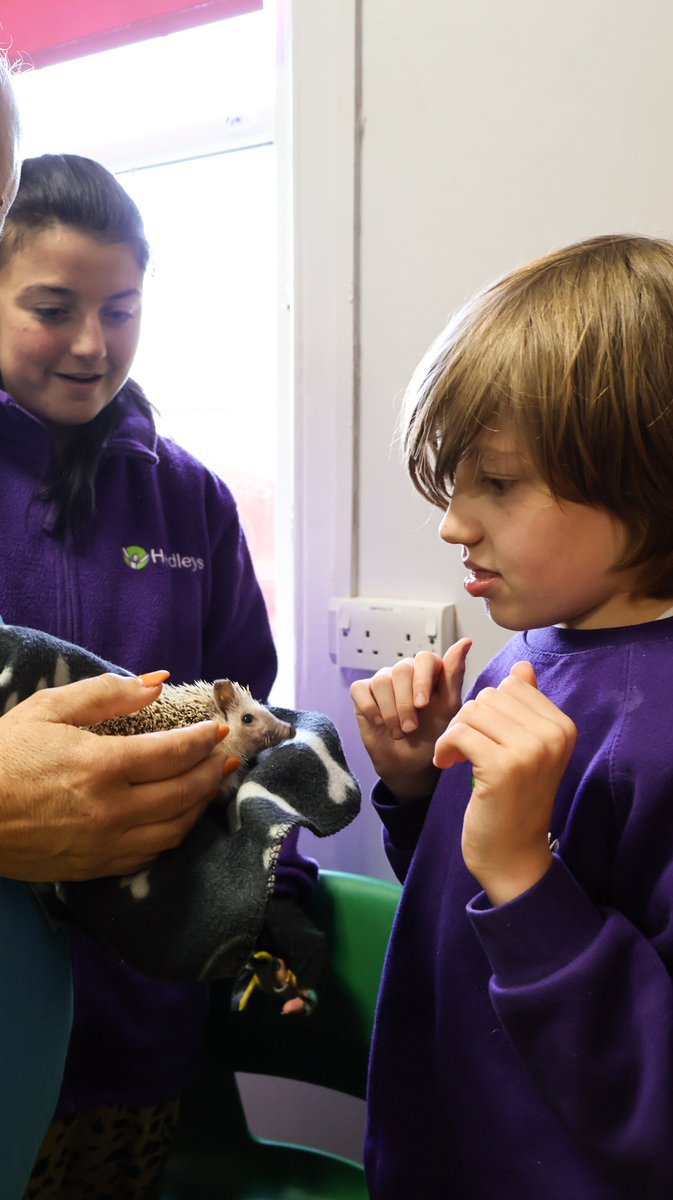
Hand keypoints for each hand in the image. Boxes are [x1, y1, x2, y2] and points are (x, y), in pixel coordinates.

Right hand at [0, 672, 230, 881]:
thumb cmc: (2, 754)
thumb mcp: (49, 709)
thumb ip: (107, 694)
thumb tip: (157, 682)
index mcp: (101, 765)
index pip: (175, 752)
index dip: (204, 739)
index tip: (218, 728)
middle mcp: (111, 809)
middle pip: (185, 792)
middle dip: (213, 770)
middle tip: (226, 754)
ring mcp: (105, 844)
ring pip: (175, 828)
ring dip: (201, 804)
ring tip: (211, 783)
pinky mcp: (94, 867)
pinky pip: (150, 854)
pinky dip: (173, 834)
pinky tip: (177, 816)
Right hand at [350, 639, 471, 799]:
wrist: (410, 764)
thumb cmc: (433, 735)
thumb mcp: (448, 709)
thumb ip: (454, 676)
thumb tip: (465, 642)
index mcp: (429, 672)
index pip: (424, 658)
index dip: (421, 680)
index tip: (423, 705)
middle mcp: (405, 672)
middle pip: (401, 670)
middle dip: (405, 704)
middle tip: (411, 728)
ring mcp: (383, 680)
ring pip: (381, 681)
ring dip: (390, 712)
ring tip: (399, 732)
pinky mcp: (363, 692)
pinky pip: (361, 689)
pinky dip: (370, 709)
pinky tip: (379, 723)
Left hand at [434, 661, 576, 904]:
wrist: (514, 856)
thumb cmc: (516, 802)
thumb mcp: (527, 751)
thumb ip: (526, 708)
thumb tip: (523, 667)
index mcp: (563, 727)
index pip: (513, 686)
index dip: (489, 710)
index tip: (485, 737)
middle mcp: (553, 735)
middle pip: (490, 696)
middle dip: (470, 720)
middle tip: (466, 749)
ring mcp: (530, 751)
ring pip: (473, 711)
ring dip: (455, 733)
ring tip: (457, 757)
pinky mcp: (502, 767)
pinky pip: (460, 732)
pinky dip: (446, 747)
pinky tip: (448, 765)